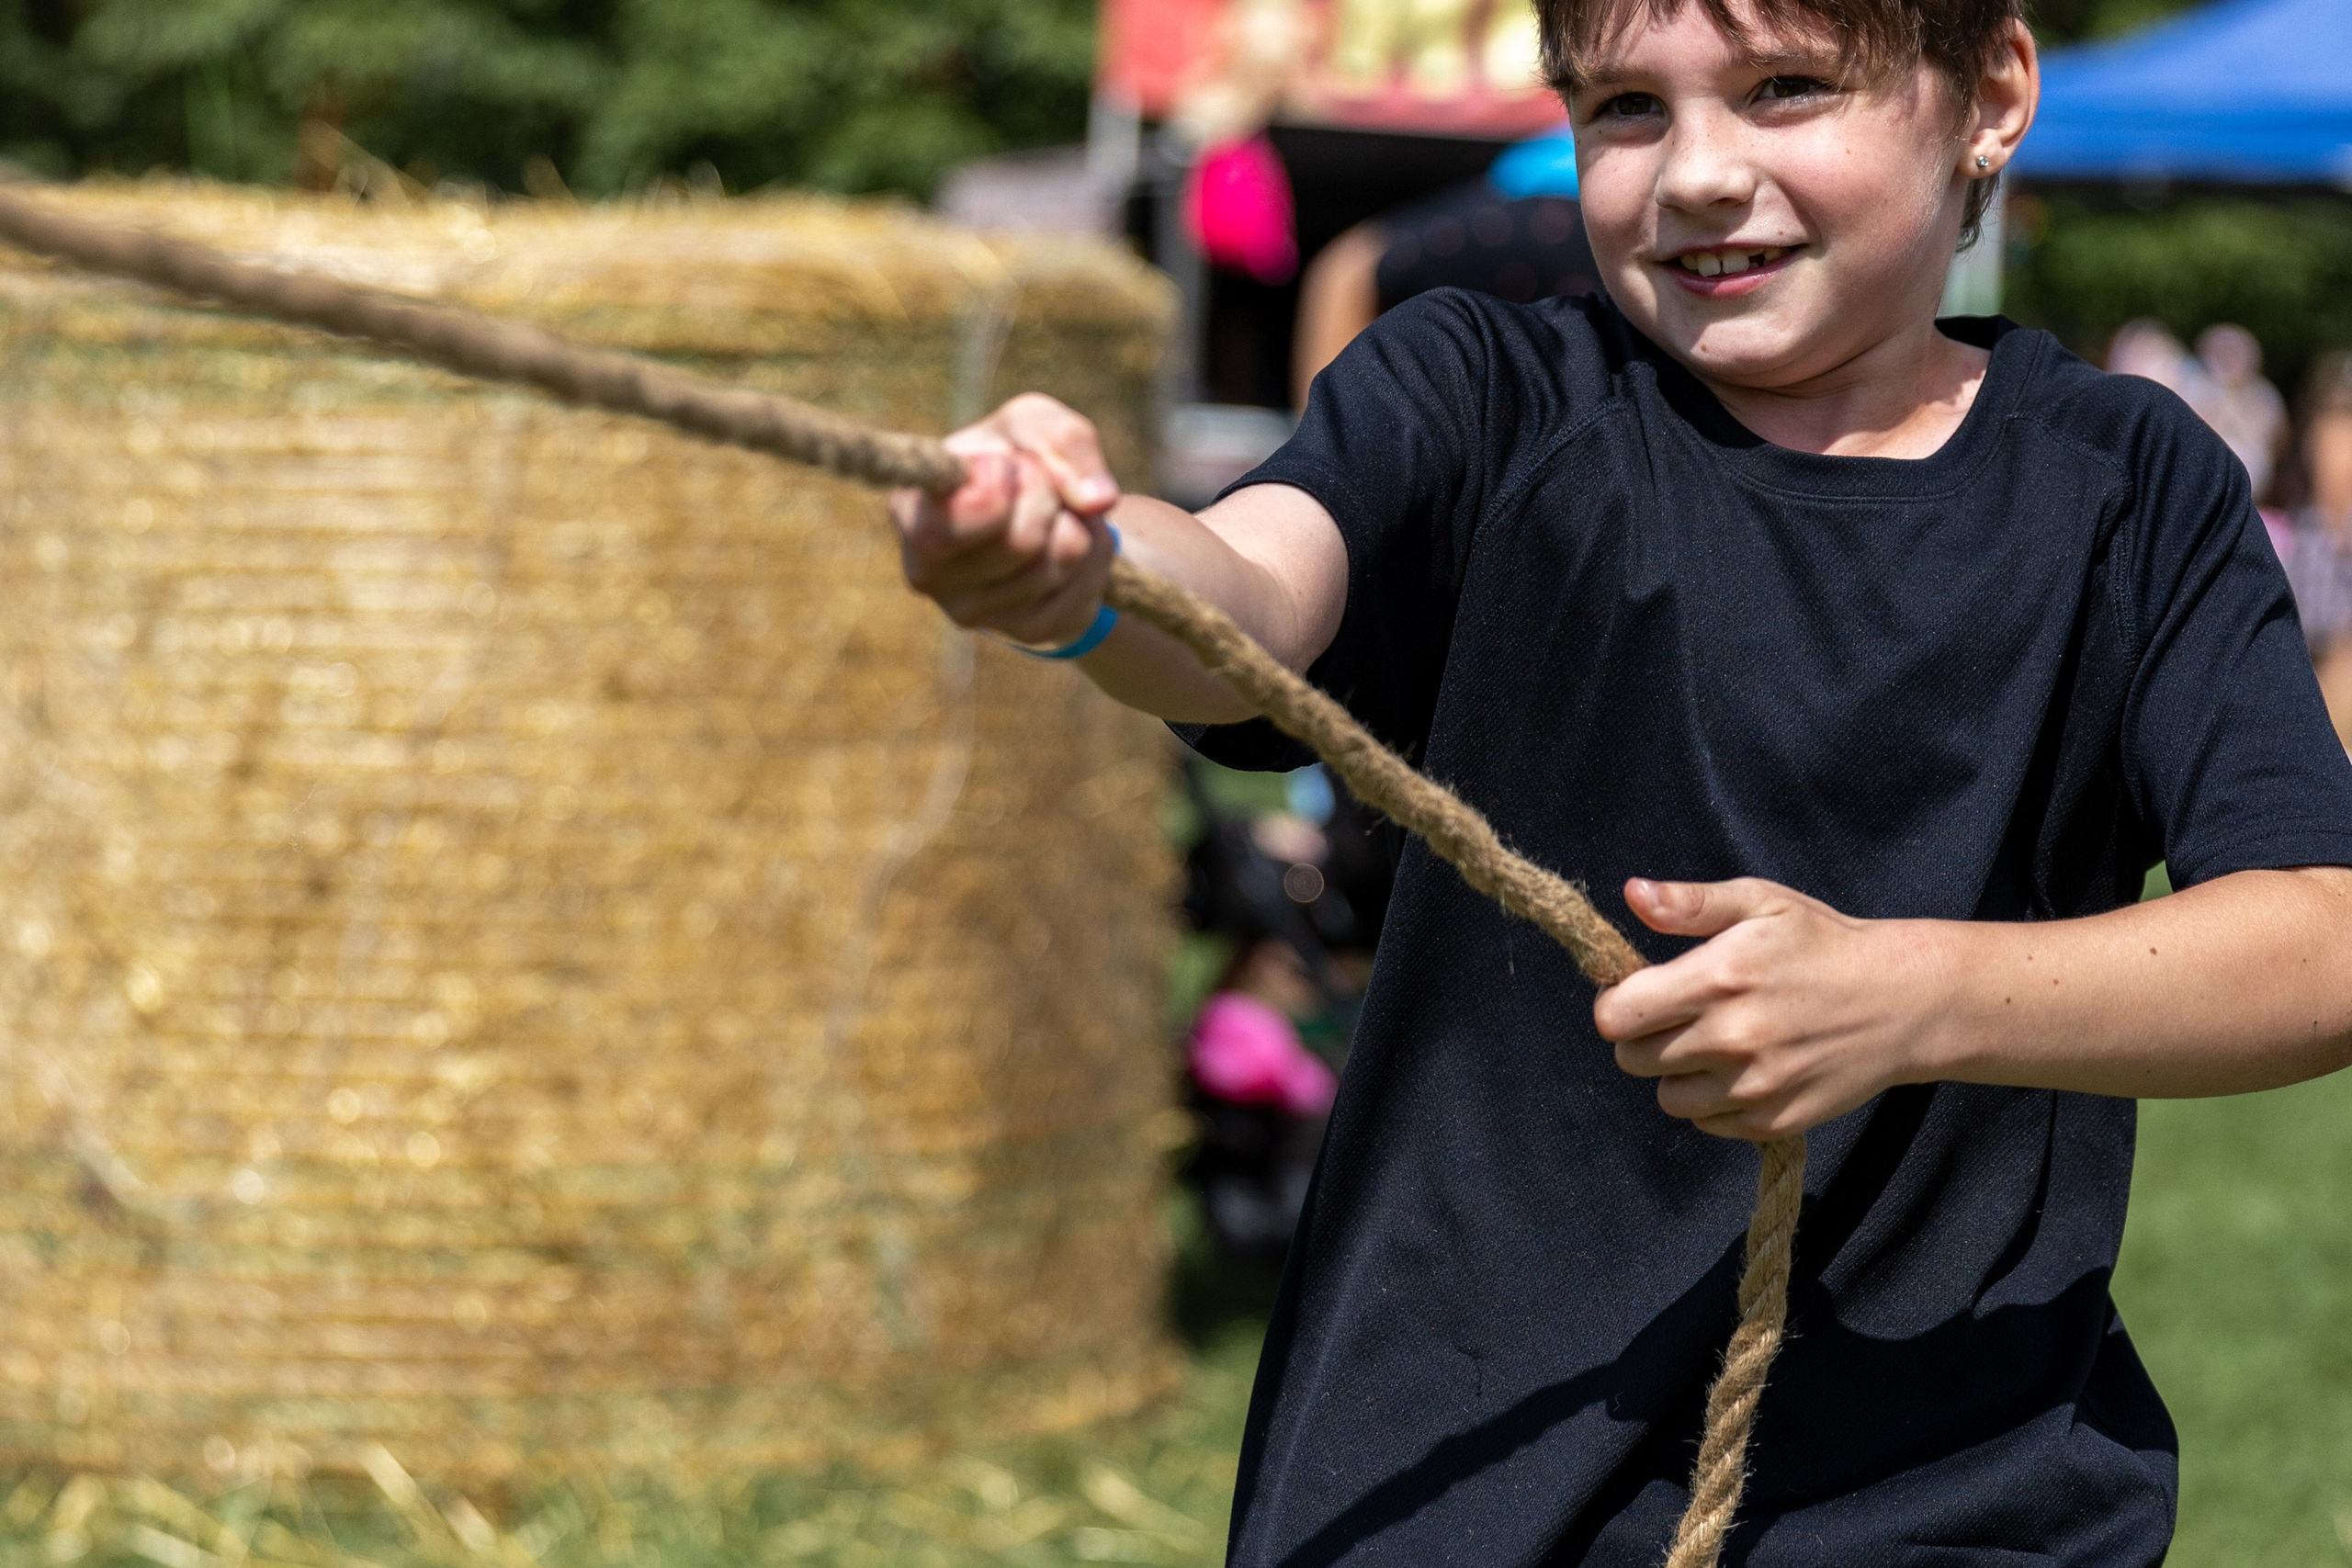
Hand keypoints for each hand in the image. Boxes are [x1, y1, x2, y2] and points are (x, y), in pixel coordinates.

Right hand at [889, 393, 1120, 646]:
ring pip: (1060, 559)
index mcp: (911, 512)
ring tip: (1053, 514)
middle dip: (1049, 496)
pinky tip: (1066, 543)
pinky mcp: (1022, 632)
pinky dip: (1094, 554)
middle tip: (1037, 486)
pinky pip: (1085, 586)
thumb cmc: (1019, 458)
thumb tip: (1098, 500)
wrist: (1042, 513)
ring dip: (1077, 522)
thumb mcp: (1035, 423)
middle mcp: (927, 572)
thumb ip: (1064, 441)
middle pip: (1020, 539)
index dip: (995, 494)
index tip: (1006, 466)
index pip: (942, 528)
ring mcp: (973, 612)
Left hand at [1592, 877, 1953, 1139]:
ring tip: (1714, 1043)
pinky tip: (1744, 1069)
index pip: (1616, 1017)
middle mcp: (1730, 1038)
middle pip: (1633, 1060)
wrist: (1902, 1001)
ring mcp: (1753, 1086)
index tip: (1642, 993)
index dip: (1619, 1004)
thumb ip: (1690, 903)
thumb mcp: (1760, 903)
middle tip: (1682, 1016)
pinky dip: (1714, 1102)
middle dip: (1646, 1037)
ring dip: (1678, 1074)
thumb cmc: (1823, 943)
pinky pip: (1708, 1122)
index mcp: (1717, 979)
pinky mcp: (1773, 1122)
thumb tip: (1632, 893)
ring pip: (1667, 1097)